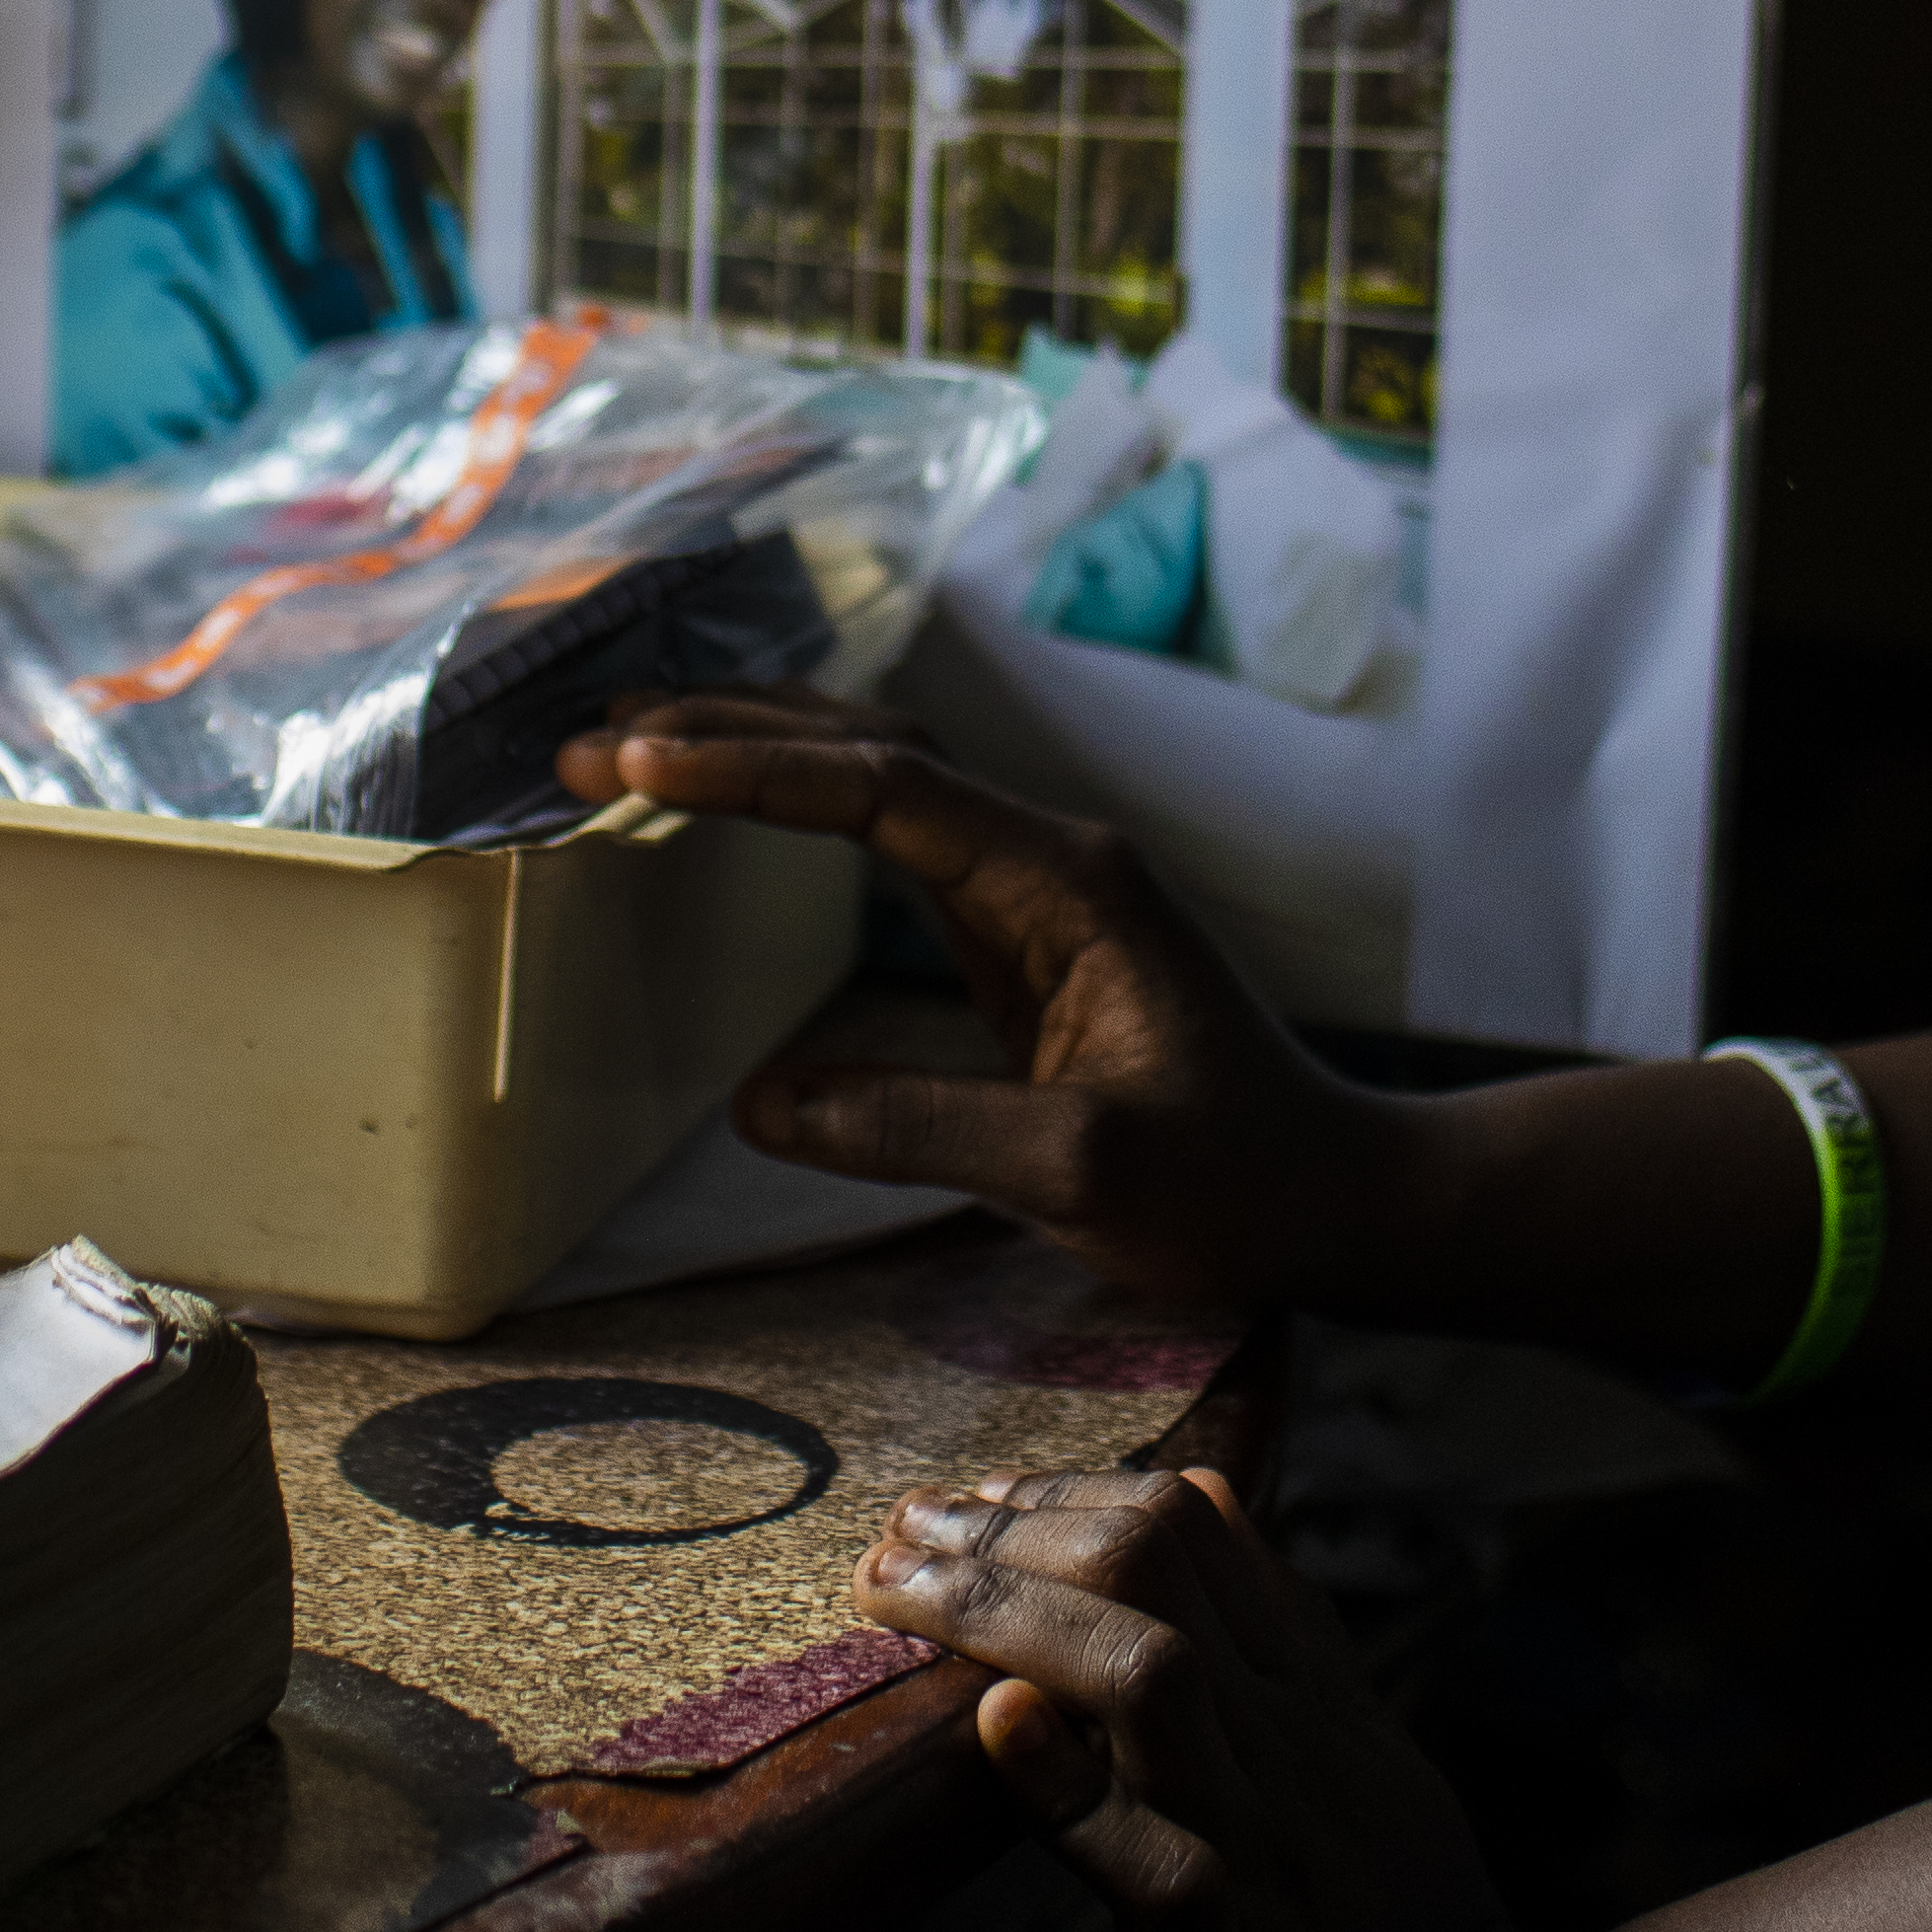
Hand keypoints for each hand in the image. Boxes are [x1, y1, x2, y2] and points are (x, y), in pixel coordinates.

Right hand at [558, 690, 1414, 1316]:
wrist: (1339, 1200)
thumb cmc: (1236, 1188)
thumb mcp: (1079, 1172)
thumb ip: (918, 1127)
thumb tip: (759, 1102)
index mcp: (1068, 881)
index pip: (885, 789)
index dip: (756, 769)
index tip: (639, 766)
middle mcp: (1051, 856)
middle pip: (872, 746)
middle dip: (732, 731)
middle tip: (592, 749)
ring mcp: (1038, 887)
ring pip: (882, 774)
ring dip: (762, 750)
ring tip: (631, 753)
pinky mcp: (1023, 934)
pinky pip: (895, 837)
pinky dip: (802, 806)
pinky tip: (739, 809)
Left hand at [863, 1466, 1537, 1931]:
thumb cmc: (1396, 1923)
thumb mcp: (1354, 1752)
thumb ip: (1279, 1637)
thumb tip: (1203, 1491)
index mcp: (1314, 1696)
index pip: (1195, 1529)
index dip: (1070, 1494)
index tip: (977, 1499)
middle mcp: (1290, 1748)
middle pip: (1157, 1570)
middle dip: (1012, 1530)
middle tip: (904, 1529)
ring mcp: (1264, 1851)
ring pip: (1148, 1678)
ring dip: (1010, 1614)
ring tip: (904, 1590)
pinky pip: (1151, 1862)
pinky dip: (1068, 1788)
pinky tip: (994, 1726)